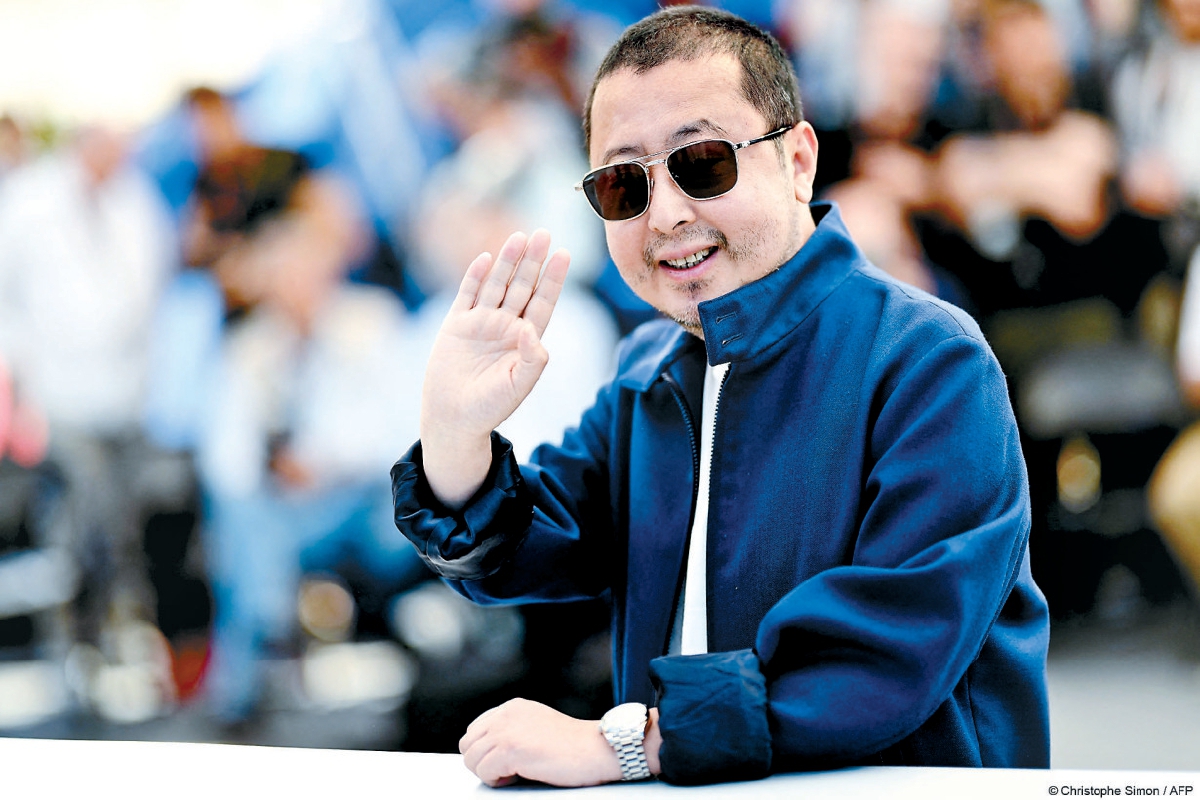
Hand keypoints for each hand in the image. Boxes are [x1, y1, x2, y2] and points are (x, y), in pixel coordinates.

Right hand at [419, 230, 568, 506]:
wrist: (453, 419)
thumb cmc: (490, 407)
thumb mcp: (519, 385)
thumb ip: (532, 358)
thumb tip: (532, 329)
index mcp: (525, 341)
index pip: (543, 302)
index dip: (554, 279)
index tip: (565, 254)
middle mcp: (505, 327)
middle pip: (522, 286)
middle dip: (533, 261)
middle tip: (545, 233)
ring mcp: (481, 324)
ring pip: (497, 285)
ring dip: (507, 261)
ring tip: (519, 236)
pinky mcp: (456, 326)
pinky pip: (467, 295)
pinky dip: (475, 277)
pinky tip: (485, 258)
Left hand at [459, 698, 621, 786]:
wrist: (597, 748)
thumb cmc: (574, 744)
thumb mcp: (538, 725)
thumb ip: (514, 729)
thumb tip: (490, 749)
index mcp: (511, 708)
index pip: (475, 730)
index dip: (484, 751)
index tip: (502, 762)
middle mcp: (505, 715)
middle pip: (468, 744)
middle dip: (481, 762)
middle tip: (505, 771)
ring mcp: (506, 731)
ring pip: (472, 759)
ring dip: (488, 773)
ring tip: (513, 775)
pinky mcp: (510, 750)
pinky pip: (484, 772)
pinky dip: (496, 781)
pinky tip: (516, 777)